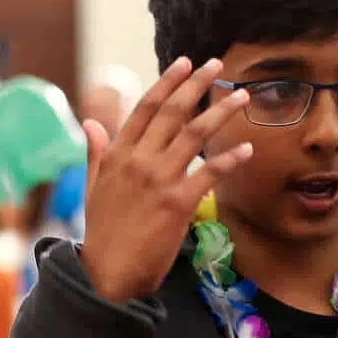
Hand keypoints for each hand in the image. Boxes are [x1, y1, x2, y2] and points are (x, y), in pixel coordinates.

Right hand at [79, 56, 251, 302]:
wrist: (107, 274)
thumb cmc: (103, 234)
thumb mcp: (94, 188)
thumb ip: (97, 152)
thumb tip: (91, 122)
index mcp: (119, 154)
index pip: (146, 108)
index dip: (167, 83)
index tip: (185, 63)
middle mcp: (139, 160)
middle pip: (173, 112)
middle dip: (197, 84)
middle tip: (218, 65)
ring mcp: (159, 180)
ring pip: (195, 135)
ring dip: (221, 112)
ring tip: (242, 96)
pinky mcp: (178, 203)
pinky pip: (209, 172)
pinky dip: (229, 158)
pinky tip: (246, 148)